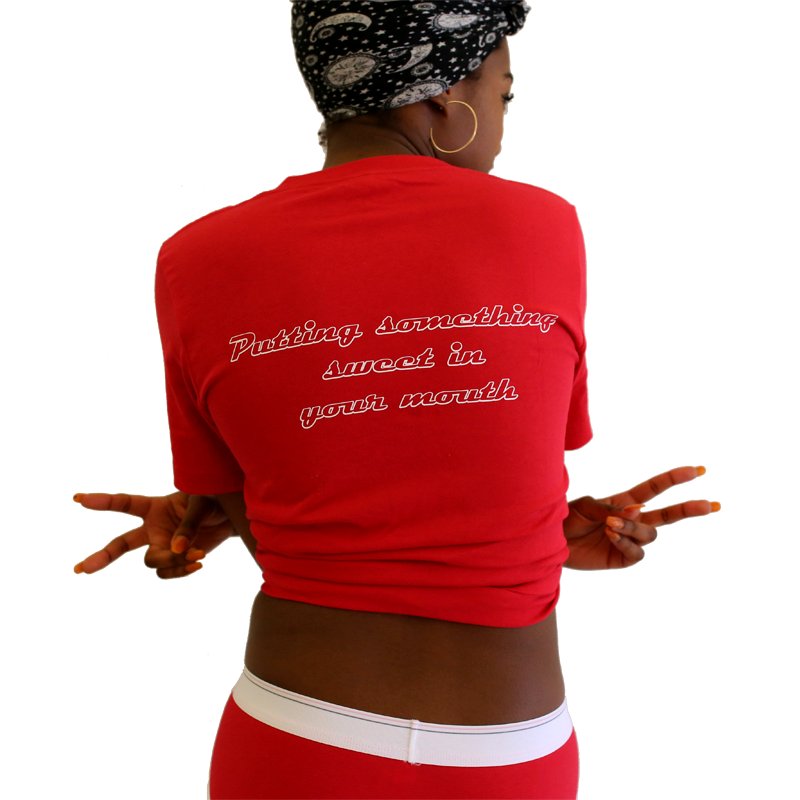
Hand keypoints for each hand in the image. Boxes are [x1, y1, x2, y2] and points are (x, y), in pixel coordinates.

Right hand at [73, 492, 233, 578]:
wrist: (230, 517)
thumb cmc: (214, 501)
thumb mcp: (203, 506)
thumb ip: (189, 525)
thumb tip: (176, 549)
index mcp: (154, 507)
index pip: (125, 504)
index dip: (103, 501)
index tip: (79, 498)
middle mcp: (153, 528)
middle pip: (121, 544)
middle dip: (101, 557)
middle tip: (80, 569)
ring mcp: (162, 545)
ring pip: (151, 562)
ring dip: (171, 561)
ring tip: (196, 553)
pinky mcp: (175, 559)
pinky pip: (167, 572)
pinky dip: (181, 570)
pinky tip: (198, 563)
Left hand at [564, 466, 719, 569]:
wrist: (549, 543)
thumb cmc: (566, 519)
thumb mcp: (585, 505)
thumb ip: (611, 506)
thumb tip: (638, 509)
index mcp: (624, 502)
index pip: (654, 489)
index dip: (674, 479)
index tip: (698, 470)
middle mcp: (631, 521)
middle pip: (667, 515)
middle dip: (689, 509)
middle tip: (712, 505)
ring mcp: (629, 541)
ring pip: (650, 534)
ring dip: (634, 527)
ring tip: (610, 524)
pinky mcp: (623, 559)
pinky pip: (637, 552)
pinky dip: (626, 542)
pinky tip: (611, 535)